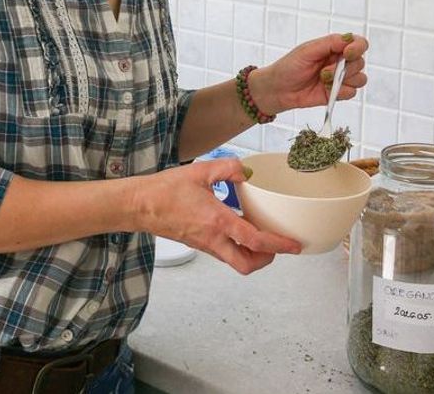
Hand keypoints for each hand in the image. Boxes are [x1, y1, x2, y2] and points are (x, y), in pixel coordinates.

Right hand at [133, 158, 300, 273]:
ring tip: (261, 237)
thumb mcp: (200, 171)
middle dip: (266, 260)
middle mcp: (213, 239)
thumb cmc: (164, 191)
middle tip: (278, 246)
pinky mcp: (198, 244)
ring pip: (235, 261)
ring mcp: (205, 245)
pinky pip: (224, 252)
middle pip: (246, 265)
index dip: (279, 245)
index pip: (255, 240)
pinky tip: (239, 227)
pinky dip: (237, 246)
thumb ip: (227, 168)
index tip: (294, 245)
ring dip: (252, 255)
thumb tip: (246, 171)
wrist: (139, 206)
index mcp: (217, 221)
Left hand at [251, 33, 368, 115]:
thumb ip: (330, 43)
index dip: (358, 48)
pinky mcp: (337, 93)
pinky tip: (325, 90)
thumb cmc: (289, 67)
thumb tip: (350, 38)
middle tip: (324, 72)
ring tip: (323, 80)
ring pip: (360, 79)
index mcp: (334, 47)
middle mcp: (340, 61)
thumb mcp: (307, 51)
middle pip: (360, 62)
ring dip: (343, 81)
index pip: (358, 43)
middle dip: (345, 69)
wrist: (278, 90)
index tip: (347, 54)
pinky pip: (351, 93)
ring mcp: (340, 78)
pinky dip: (340, 92)